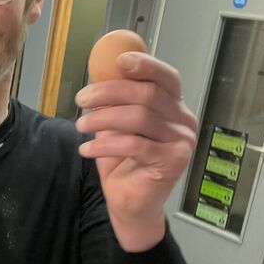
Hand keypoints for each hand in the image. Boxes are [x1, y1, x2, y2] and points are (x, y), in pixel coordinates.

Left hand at [74, 52, 197, 251]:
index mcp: (173, 105)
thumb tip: (99, 71)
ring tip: (80, 127)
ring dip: (102, 119)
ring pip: (138, 117)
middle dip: (108, 92)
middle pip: (147, 94)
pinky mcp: (173, 161)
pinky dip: (106, 145)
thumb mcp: (116, 124)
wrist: (131, 202)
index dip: (145, 64)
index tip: (118, 61)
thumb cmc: (124, 161)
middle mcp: (184, 119)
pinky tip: (88, 149)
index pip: (166, 77)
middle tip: (81, 99)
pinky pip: (135, 145)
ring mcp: (182, 141)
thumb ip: (116, 100)